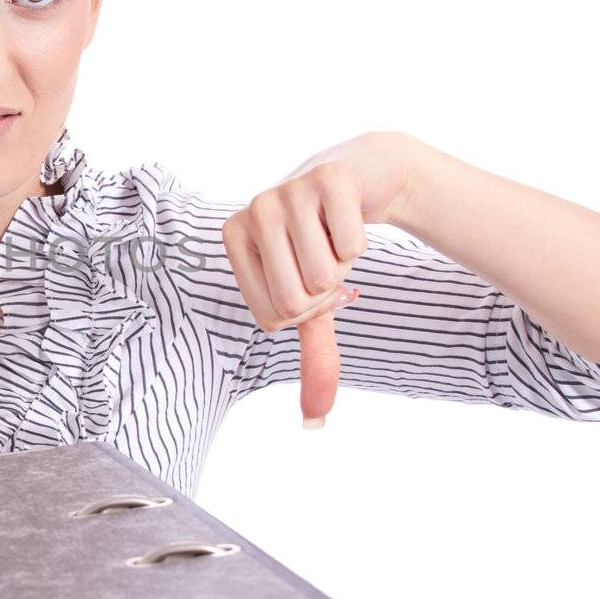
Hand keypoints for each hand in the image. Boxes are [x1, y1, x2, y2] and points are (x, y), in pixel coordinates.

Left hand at [222, 131, 420, 427]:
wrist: (366, 176)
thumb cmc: (325, 243)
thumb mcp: (312, 300)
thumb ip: (312, 356)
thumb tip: (315, 422)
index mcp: (233, 238)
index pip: (273, 318)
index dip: (304, 312)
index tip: (307, 279)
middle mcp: (253, 211)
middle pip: (295, 301)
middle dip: (325, 293)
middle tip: (324, 259)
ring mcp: (288, 190)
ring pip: (325, 275)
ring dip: (344, 265)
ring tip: (333, 235)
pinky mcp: (329, 177)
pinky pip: (353, 245)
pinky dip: (361, 240)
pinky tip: (348, 216)